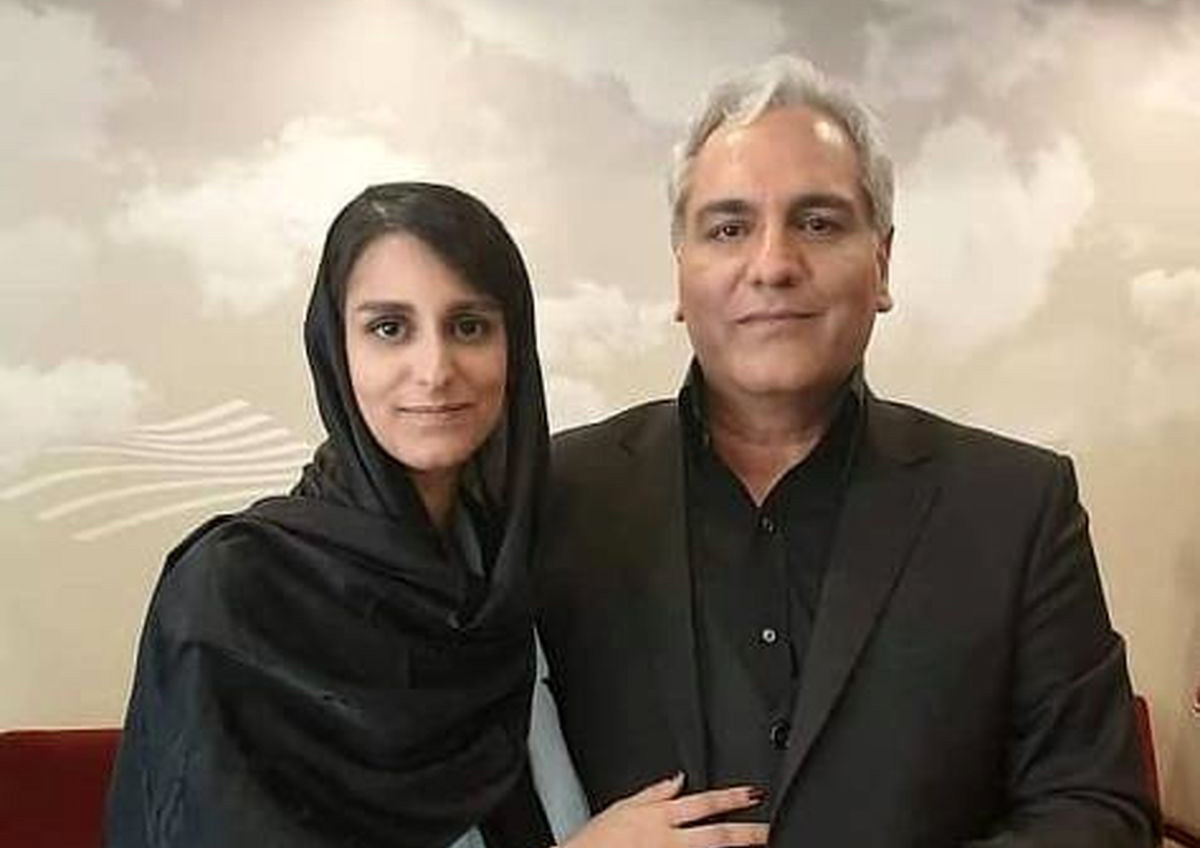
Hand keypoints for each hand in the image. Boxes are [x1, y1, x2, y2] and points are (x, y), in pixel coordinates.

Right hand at [560, 772, 768, 847]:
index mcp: (657, 818)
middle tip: (771, 832)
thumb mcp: (620, 808)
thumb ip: (653, 794)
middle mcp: (667, 841)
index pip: (701, 803)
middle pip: (716, 837)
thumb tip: (678, 778)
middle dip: (747, 834)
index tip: (753, 795)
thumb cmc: (592, 842)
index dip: (730, 798)